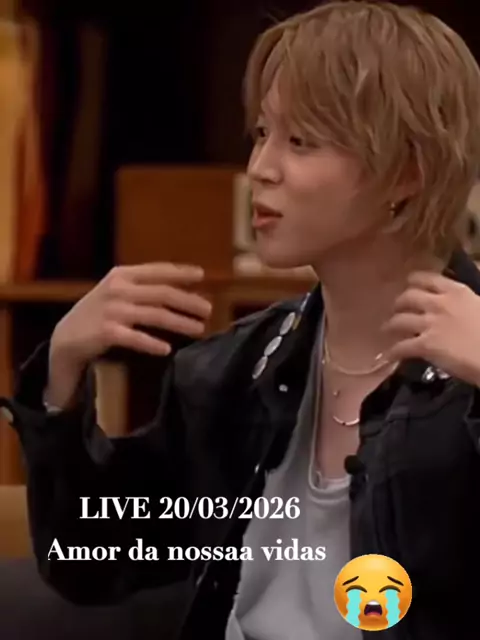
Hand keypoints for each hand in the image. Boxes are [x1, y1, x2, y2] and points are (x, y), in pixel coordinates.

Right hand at [47, 263, 211, 407]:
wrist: (67, 336)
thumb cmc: (99, 312)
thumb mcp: (117, 291)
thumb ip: (142, 286)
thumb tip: (182, 289)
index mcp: (122, 274)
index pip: (157, 270)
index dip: (180, 272)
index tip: (201, 275)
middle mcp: (118, 289)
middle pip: (162, 293)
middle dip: (189, 301)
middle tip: (209, 310)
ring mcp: (113, 310)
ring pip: (155, 315)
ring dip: (180, 323)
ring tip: (199, 329)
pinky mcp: (108, 332)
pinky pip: (136, 338)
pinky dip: (152, 344)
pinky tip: (167, 349)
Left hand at [383, 271, 479, 386]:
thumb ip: (468, 302)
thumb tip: (463, 303)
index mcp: (457, 291)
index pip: (428, 278)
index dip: (415, 280)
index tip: (410, 283)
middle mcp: (440, 303)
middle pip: (409, 296)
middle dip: (399, 302)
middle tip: (397, 309)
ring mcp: (430, 324)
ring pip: (400, 320)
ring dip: (391, 325)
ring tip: (387, 329)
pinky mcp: (426, 345)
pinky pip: (402, 347)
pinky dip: (393, 352)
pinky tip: (389, 356)